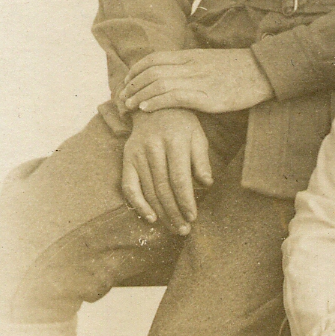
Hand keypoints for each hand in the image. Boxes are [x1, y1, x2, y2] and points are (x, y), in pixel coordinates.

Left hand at [119, 49, 273, 114]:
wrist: (263, 71)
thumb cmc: (240, 70)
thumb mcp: (211, 62)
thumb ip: (193, 67)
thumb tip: (176, 76)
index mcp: (190, 56)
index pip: (153, 59)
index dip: (135, 71)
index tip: (127, 83)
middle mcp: (190, 65)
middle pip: (150, 71)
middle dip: (131, 85)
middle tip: (121, 99)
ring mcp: (198, 79)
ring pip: (157, 83)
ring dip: (138, 95)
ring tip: (128, 107)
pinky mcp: (206, 95)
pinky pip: (174, 96)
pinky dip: (155, 102)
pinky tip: (146, 109)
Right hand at [121, 108, 213, 233]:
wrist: (155, 106)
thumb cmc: (182, 124)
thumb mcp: (197, 136)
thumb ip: (202, 159)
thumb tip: (207, 183)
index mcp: (174, 141)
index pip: (180, 179)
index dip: (186, 201)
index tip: (193, 217)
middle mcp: (153, 148)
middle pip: (163, 188)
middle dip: (174, 212)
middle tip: (184, 229)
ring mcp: (138, 154)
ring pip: (148, 190)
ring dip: (161, 213)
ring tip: (173, 227)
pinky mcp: (127, 158)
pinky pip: (129, 186)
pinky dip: (138, 204)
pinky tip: (150, 217)